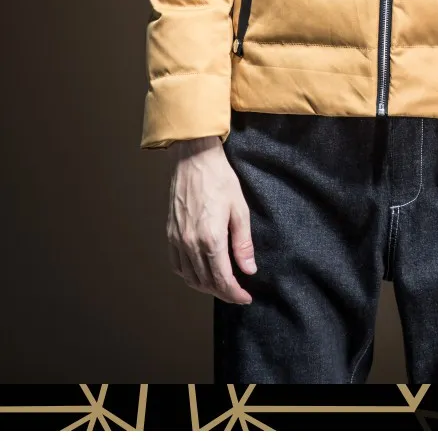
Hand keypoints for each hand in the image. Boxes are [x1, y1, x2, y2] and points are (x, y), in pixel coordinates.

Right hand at [167, 136, 256, 304]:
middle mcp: (190, 243)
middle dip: (223, 292)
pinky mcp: (170, 233)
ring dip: (206, 287)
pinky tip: (200, 273)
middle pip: (206, 282)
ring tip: (222, 286)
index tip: (245, 297)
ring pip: (189, 277)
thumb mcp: (239, 209)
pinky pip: (177, 265)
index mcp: (210, 238)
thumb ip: (243, 243)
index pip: (222, 279)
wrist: (193, 159)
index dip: (234, 293)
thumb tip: (249, 269)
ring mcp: (177, 239)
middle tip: (237, 293)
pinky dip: (188, 275)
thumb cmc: (219, 179)